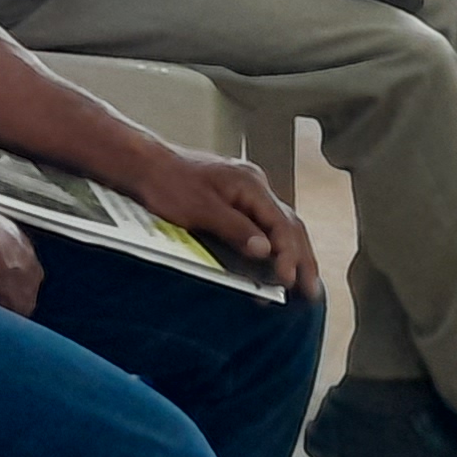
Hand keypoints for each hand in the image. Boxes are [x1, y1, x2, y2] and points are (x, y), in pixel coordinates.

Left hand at [129, 150, 316, 296]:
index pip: (282, 223)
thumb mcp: (200, 209)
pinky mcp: (235, 200)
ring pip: (281, 225)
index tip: (288, 281)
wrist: (144, 165)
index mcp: (250, 184)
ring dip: (293, 254)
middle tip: (311, 291)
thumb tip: (267, 250)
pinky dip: (275, 246)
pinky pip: (265, 224)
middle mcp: (254, 186)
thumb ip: (235, 229)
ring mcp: (246, 192)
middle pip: (289, 224)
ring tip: (303, 284)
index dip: (289, 255)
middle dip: (303, 259)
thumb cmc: (167, 183)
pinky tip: (278, 263)